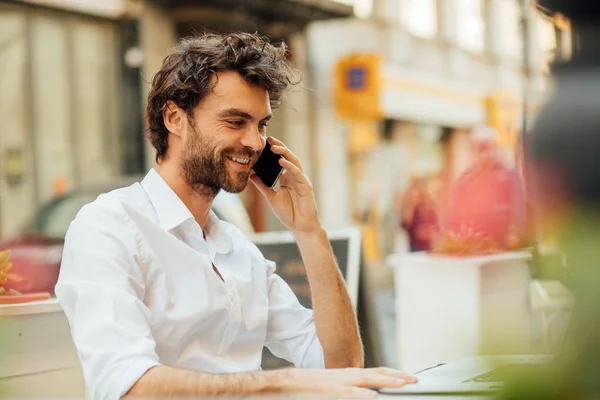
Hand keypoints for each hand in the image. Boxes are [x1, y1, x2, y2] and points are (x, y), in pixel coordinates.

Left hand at [249, 137, 320, 234]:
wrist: (300, 227)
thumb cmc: (288, 213)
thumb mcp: (271, 198)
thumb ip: (262, 186)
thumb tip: (251, 175)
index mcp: (287, 178)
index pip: (281, 160)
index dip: (274, 151)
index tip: (264, 143)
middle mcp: (294, 177)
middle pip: (288, 157)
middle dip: (279, 147)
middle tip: (268, 139)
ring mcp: (301, 181)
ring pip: (294, 162)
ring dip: (284, 153)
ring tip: (274, 147)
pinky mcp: (306, 186)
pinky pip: (298, 173)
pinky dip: (290, 166)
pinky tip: (282, 161)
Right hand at [275, 367, 417, 397]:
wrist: (288, 382)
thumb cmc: (310, 386)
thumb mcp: (335, 385)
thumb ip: (352, 388)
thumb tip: (368, 392)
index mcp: (350, 374)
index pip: (376, 372)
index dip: (393, 374)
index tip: (408, 377)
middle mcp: (347, 375)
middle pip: (377, 373)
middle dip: (397, 376)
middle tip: (414, 380)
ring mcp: (340, 382)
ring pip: (367, 380)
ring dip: (385, 381)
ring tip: (401, 384)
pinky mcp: (330, 391)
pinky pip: (349, 392)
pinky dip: (362, 394)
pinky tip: (373, 396)